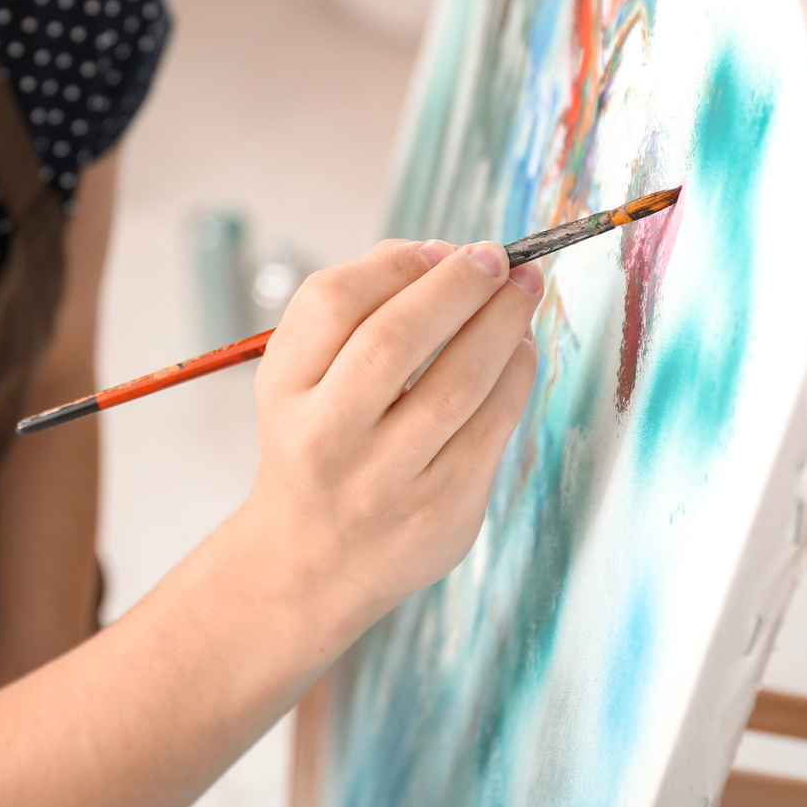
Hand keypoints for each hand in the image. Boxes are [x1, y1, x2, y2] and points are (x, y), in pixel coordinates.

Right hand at [242, 238, 540, 628]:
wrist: (314, 559)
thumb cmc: (319, 440)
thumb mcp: (301, 377)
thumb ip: (355, 309)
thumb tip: (442, 254)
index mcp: (283, 391)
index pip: (331, 303)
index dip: (395, 263)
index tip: (440, 248)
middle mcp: (326, 438)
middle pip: (393, 342)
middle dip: (456, 286)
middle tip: (496, 257)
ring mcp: (385, 481)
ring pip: (456, 385)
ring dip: (502, 323)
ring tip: (523, 288)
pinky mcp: (442, 509)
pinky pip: (493, 426)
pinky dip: (516, 373)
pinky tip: (521, 346)